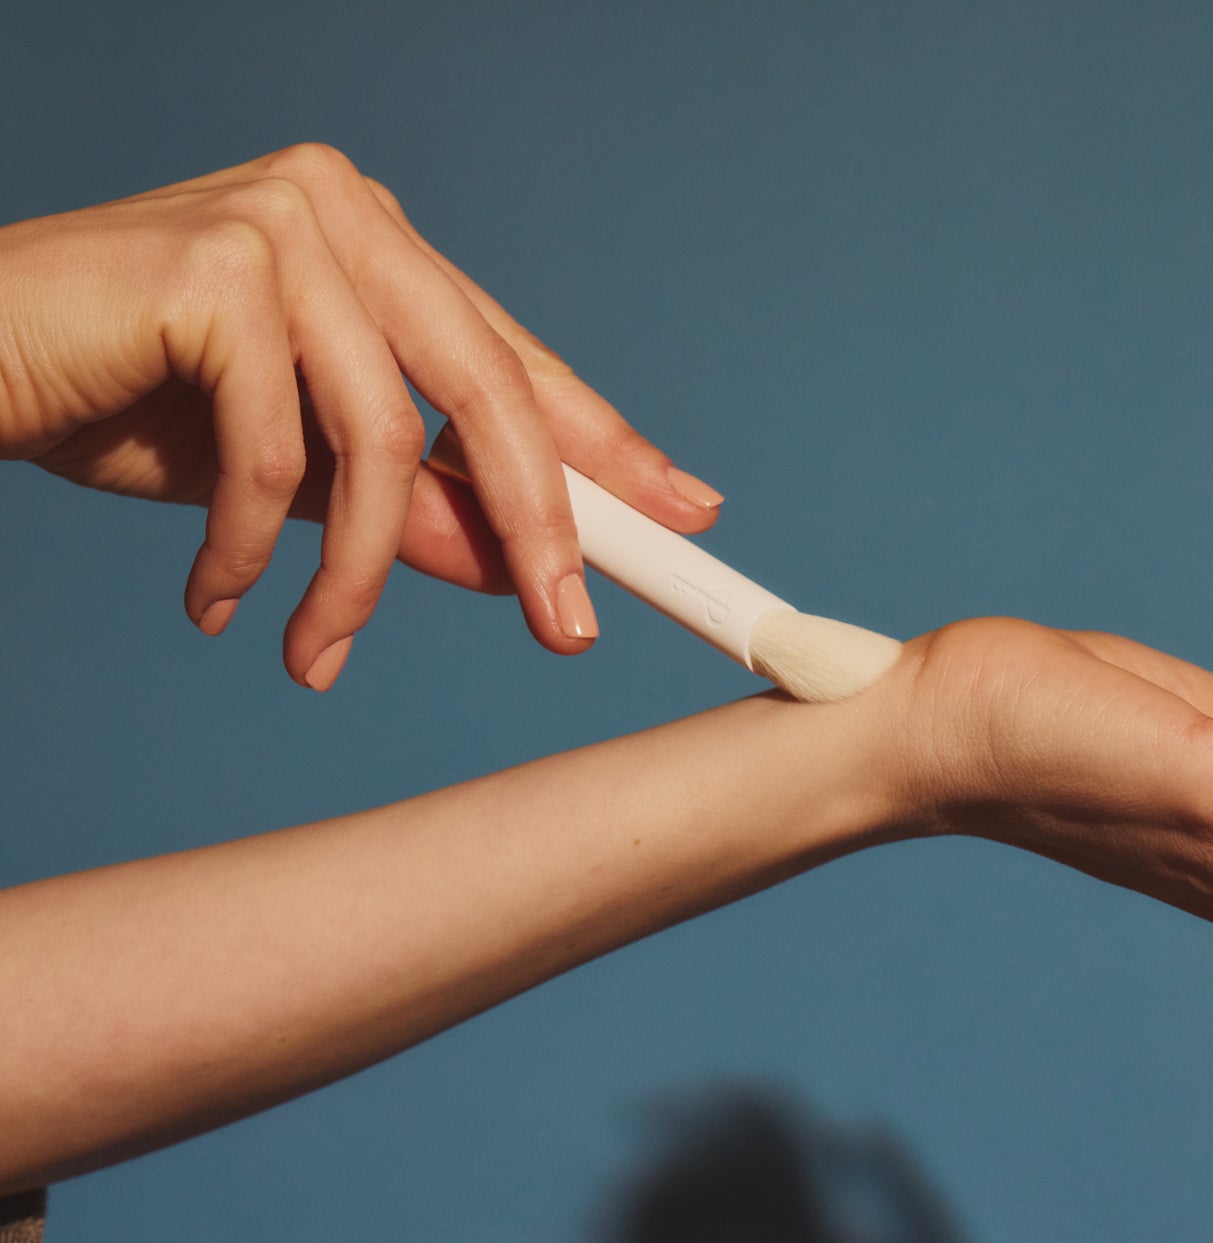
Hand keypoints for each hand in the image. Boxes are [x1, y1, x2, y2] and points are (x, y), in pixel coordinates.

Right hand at [0, 144, 723, 687]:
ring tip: (314, 650)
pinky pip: (282, 451)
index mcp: (378, 244)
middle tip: (567, 634)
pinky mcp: (221, 264)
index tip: (683, 515)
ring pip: (383, 439)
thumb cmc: (119, 400)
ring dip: (359, 574)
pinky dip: (255, 548)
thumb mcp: (293, 475)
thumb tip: (531, 568)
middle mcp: (347, 212)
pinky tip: (220, 599)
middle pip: (488, 389)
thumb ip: (409, 504)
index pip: (514, 357)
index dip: (604, 445)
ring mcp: (286, 222)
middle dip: (540, 526)